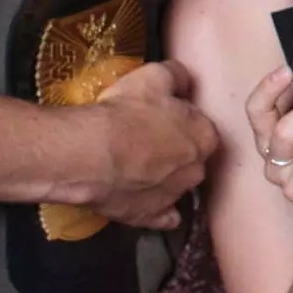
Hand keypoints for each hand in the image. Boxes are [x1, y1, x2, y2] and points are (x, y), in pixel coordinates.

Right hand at [80, 60, 218, 229]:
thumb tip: (185, 81)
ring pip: (178, 186)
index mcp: (205, 137)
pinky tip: (149, 204)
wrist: (88, 156)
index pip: (203, 128)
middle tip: (148, 141)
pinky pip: (163, 217)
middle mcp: (196, 170)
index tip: (163, 119)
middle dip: (176, 150)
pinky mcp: (149, 216)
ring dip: (166, 178)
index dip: (183, 122)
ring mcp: (174, 196)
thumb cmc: (125, 113)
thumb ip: (178, 76)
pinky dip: (160, 213)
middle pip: (192, 158)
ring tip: (138, 168)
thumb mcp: (155, 76)